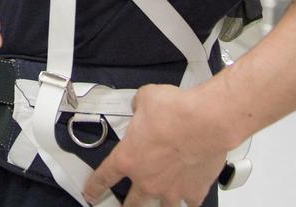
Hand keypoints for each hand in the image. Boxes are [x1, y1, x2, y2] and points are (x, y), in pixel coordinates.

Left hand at [82, 84, 229, 206]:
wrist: (204, 122)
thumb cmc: (174, 111)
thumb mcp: (145, 99)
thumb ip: (139, 106)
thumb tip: (141, 105)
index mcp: (128, 158)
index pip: (104, 176)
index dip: (95, 186)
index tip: (91, 193)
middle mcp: (147, 179)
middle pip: (131, 203)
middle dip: (127, 204)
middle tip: (126, 205)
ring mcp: (171, 189)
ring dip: (157, 206)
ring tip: (158, 205)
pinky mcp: (194, 191)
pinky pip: (189, 204)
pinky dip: (188, 201)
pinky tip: (188, 198)